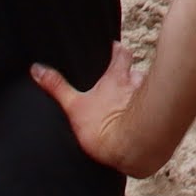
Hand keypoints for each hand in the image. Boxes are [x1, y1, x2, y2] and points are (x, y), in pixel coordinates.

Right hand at [28, 47, 167, 175]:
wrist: (132, 148)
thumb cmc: (104, 126)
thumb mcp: (74, 106)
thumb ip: (56, 87)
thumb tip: (36, 69)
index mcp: (117, 78)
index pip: (121, 53)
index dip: (118, 50)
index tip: (114, 47)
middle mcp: (137, 84)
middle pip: (137, 71)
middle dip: (131, 75)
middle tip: (123, 81)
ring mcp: (149, 101)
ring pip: (147, 93)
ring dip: (141, 97)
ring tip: (131, 107)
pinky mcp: (158, 119)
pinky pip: (153, 113)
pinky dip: (148, 116)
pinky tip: (142, 125)